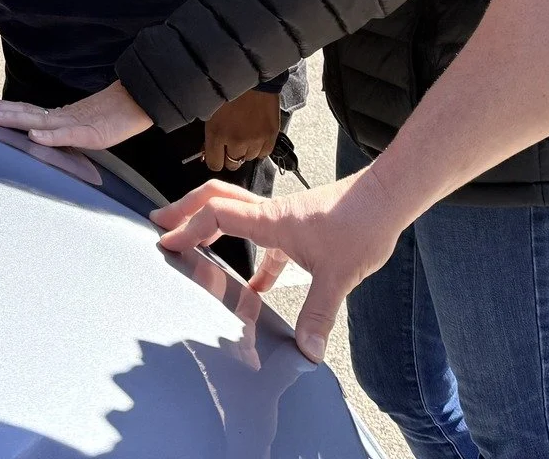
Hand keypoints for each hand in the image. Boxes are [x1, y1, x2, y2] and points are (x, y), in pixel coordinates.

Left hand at [0, 80, 152, 150]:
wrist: (140, 104)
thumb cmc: (112, 116)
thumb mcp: (81, 130)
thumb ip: (62, 134)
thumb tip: (43, 137)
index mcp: (57, 117)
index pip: (23, 111)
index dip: (1, 108)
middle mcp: (60, 118)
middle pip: (23, 112)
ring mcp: (74, 124)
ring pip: (38, 120)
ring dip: (13, 118)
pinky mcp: (91, 133)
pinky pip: (67, 134)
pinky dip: (48, 135)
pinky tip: (33, 135)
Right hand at [151, 167, 407, 361]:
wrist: (387, 199)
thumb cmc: (361, 222)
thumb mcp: (338, 274)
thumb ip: (319, 314)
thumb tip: (307, 350)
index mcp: (270, 221)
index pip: (215, 216)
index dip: (186, 227)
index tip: (165, 241)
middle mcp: (271, 215)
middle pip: (215, 201)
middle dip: (184, 210)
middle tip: (161, 222)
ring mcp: (284, 220)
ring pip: (236, 215)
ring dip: (211, 225)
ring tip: (195, 245)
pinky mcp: (299, 228)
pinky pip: (265, 241)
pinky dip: (253, 260)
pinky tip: (258, 287)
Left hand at [204, 88, 280, 171]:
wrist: (253, 76)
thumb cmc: (228, 90)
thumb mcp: (210, 111)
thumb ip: (209, 135)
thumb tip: (206, 152)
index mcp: (217, 134)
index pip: (214, 164)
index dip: (215, 159)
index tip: (216, 154)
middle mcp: (236, 141)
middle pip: (233, 164)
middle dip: (229, 155)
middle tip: (230, 142)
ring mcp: (255, 139)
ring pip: (248, 158)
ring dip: (245, 150)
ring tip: (244, 134)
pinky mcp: (270, 135)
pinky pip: (264, 153)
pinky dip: (259, 147)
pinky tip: (256, 135)